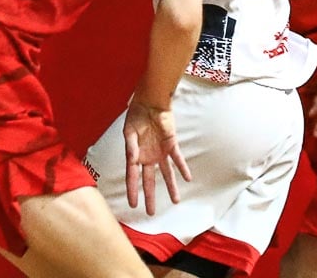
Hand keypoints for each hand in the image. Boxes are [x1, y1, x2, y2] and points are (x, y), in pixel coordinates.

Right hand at [122, 100, 191, 215]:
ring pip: (166, 174)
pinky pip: (178, 159)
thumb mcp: (129, 132)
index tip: (133, 204)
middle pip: (149, 181)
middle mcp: (147, 157)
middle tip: (150, 212)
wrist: (150, 102)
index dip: (132, 190)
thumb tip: (131, 160)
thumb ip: (130, 147)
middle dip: (150, 196)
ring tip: (175, 201)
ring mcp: (160, 152)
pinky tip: (187, 178)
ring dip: (171, 186)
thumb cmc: (136, 115)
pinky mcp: (171, 144)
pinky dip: (182, 168)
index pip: (132, 177)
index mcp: (135, 155)